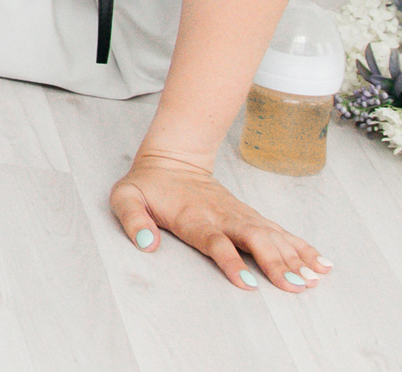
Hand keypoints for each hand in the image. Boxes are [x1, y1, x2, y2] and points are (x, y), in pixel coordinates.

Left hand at [111, 154, 330, 293]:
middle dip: (276, 263)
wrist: (170, 159)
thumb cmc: (148, 185)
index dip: (232, 262)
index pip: (215, 242)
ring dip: (294, 257)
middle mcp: (222, 217)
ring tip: (315, 279)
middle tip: (296, 286)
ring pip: (271, 236)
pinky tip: (320, 263)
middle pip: (253, 240)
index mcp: (193, 218)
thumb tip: (147, 245)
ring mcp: (239, 215)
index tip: (250, 283)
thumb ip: (132, 220)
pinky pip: (279, 232)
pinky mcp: (250, 217)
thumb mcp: (125, 197)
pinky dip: (301, 247)